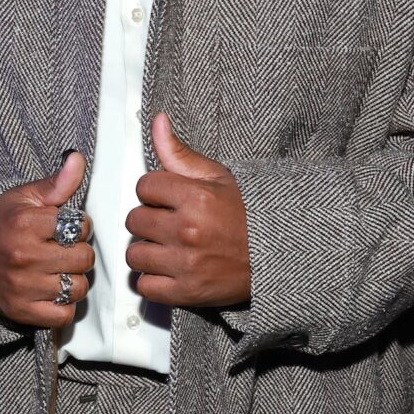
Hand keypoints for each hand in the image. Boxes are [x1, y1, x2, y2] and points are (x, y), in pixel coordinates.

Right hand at [0, 152, 94, 329]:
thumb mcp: (23, 197)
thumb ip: (56, 182)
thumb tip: (77, 158)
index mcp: (26, 224)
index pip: (80, 226)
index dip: (79, 226)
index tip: (65, 228)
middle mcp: (25, 256)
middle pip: (83, 258)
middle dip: (78, 252)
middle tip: (63, 249)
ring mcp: (23, 287)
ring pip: (78, 288)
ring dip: (73, 279)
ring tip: (58, 270)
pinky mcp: (20, 311)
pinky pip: (64, 315)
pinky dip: (64, 306)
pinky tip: (53, 291)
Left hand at [125, 112, 250, 309]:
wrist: (278, 256)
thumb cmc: (248, 215)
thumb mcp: (218, 177)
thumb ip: (180, 153)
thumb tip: (157, 121)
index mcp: (196, 197)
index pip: (144, 186)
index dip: (154, 191)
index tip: (167, 199)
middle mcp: (188, 230)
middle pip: (134, 220)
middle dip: (148, 220)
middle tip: (167, 223)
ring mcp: (186, 264)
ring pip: (135, 255)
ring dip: (146, 251)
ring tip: (166, 247)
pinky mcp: (187, 292)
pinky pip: (145, 286)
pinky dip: (153, 280)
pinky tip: (168, 269)